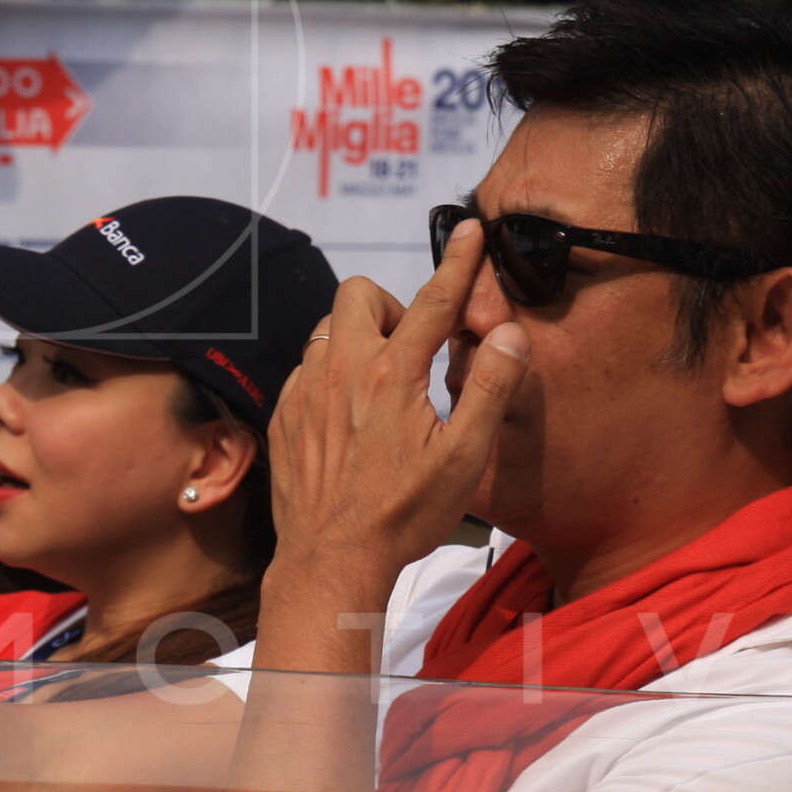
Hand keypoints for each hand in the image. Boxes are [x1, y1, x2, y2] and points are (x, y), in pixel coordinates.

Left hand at [266, 218, 530, 592]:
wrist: (331, 560)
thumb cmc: (402, 515)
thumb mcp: (464, 458)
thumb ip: (489, 388)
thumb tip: (508, 335)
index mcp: (391, 375)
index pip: (432, 300)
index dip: (459, 262)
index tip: (472, 232)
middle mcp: (340, 371)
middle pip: (359, 294)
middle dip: (391, 306)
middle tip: (413, 349)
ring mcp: (304, 392)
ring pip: (327, 330)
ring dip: (358, 339)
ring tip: (383, 386)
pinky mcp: (284, 415)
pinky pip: (306, 369)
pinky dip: (331, 374)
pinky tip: (350, 415)